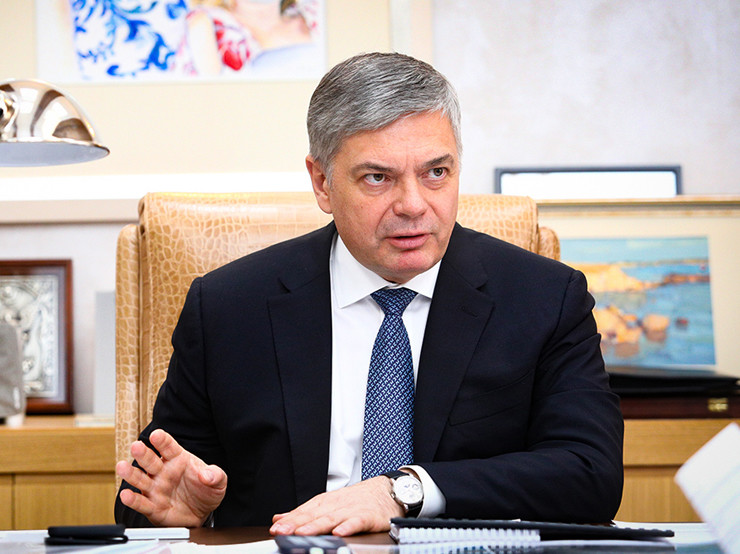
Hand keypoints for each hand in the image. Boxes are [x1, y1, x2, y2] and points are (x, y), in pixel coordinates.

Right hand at [115, 428, 226, 526]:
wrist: (202, 512)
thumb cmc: (206, 490)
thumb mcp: (218, 481)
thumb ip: (215, 475)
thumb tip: (207, 475)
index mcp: (178, 459)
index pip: (169, 446)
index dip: (162, 440)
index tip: (157, 434)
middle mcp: (163, 471)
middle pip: (151, 460)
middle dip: (143, 453)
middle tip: (136, 446)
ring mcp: (156, 488)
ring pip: (141, 479)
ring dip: (131, 473)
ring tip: (122, 466)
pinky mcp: (153, 507)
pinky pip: (141, 503)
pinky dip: (133, 500)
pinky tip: (126, 495)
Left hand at [270, 476, 403, 536]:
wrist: (388, 491)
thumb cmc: (358, 500)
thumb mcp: (330, 503)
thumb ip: (305, 513)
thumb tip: (280, 518)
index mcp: (327, 502)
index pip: (305, 510)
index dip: (290, 519)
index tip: (276, 528)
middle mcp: (338, 504)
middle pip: (315, 514)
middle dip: (297, 523)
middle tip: (282, 531)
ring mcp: (353, 509)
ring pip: (332, 517)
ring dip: (317, 525)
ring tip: (302, 533)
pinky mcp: (369, 516)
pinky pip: (357, 521)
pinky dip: (348, 526)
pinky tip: (339, 532)